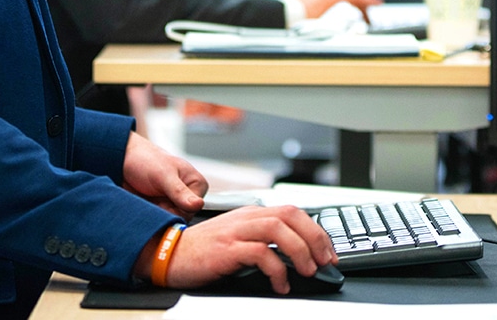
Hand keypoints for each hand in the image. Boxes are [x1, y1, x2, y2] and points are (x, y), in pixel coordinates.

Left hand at [121, 132, 207, 218]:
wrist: (123, 160)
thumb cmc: (146, 160)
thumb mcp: (163, 175)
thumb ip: (180, 192)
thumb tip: (198, 205)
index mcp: (196, 184)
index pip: (192, 210)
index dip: (175, 210)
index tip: (162, 203)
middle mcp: (188, 196)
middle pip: (181, 218)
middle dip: (164, 214)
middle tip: (152, 203)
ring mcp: (174, 204)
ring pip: (169, 222)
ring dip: (157, 217)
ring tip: (147, 203)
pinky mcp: (161, 210)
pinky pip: (159, 222)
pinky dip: (150, 219)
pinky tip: (144, 208)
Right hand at [136, 206, 337, 294]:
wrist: (168, 253)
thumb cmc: (203, 250)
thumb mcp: (237, 238)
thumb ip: (262, 240)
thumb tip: (295, 256)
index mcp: (251, 213)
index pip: (292, 211)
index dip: (315, 230)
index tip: (328, 251)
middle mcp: (246, 217)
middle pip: (290, 214)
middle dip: (314, 237)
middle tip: (324, 261)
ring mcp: (236, 231)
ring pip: (278, 229)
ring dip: (299, 251)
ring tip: (307, 271)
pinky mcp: (226, 249)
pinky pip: (260, 253)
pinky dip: (276, 270)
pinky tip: (280, 285)